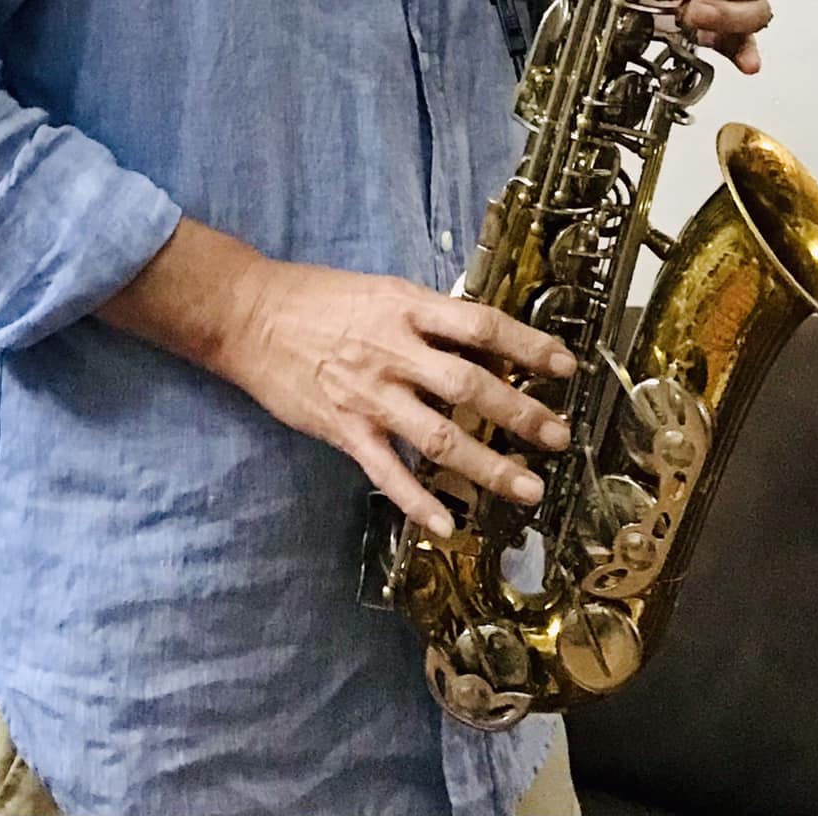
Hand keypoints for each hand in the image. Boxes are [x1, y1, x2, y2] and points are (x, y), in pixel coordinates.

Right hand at [219, 258, 576, 537]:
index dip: (528, 345)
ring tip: (528, 488)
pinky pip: (387, 472)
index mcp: (409, 309)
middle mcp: (395, 351)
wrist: (251, 316)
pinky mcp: (343, 429)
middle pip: (470, 386)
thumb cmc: (321, 297)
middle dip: (520, 413)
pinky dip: (418, 502)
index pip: (482, 326)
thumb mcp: (384, 290)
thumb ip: (429, 318)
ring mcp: (370, 395)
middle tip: (559, 436)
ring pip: (439, 437)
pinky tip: (447, 526)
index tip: (567, 365)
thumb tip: (483, 340)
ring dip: (488, 467)